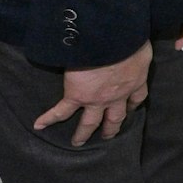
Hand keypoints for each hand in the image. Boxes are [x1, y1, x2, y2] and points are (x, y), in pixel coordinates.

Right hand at [34, 40, 151, 146]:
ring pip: (89, 122)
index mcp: (134, 82)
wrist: (112, 40)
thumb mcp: (142, 47)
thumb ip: (139, 51)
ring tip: (78, 142)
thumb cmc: (131, 40)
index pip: (137, 98)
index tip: (130, 110)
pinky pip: (61, 111)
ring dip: (83, 133)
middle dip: (110, 128)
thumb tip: (138, 44)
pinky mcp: (77, 95)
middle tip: (107, 136)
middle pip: (115, 118)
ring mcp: (96, 99)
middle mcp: (117, 96)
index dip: (133, 106)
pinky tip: (39, 125)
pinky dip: (49, 118)